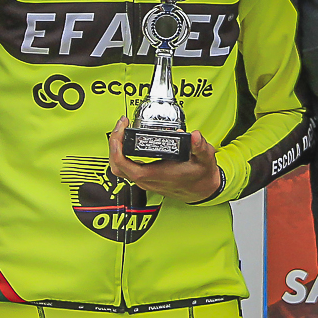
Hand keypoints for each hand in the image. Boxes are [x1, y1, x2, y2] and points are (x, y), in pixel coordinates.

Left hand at [108, 117, 222, 202]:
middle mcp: (146, 180)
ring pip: (119, 168)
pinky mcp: (146, 179)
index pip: (124, 164)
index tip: (122, 127)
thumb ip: (200, 147)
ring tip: (122, 131)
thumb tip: (194, 136)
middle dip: (114, 144)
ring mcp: (144, 181)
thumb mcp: (204, 160)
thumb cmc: (200, 177)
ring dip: (116, 150)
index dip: (117, 145)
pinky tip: (128, 143)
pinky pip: (126, 169)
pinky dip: (122, 155)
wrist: (202, 190)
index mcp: (155, 174)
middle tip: (121, 126)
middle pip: (116, 165)